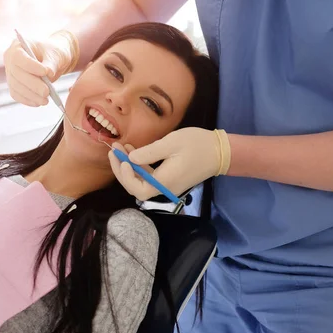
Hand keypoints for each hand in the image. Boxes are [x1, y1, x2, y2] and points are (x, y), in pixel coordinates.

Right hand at [3, 30, 78, 106]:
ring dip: (31, 95)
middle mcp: (10, 60)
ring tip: (46, 100)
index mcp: (17, 46)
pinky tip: (39, 103)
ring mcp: (10, 73)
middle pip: (17, 74)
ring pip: (16, 87)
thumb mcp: (54, 54)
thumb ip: (51, 63)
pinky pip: (17, 95)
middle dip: (33, 85)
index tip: (45, 72)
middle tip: (47, 92)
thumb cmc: (52, 53)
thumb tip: (48, 73)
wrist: (52, 60)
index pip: (18, 57)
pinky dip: (28, 100)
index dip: (30, 66)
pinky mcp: (14, 85)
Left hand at [108, 128, 230, 200]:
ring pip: (141, 181)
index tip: (121, 158)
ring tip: (120, 147)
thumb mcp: (171, 143)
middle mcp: (164, 187)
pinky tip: (133, 151)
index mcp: (164, 182)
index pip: (137, 188)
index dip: (124, 176)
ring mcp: (167, 184)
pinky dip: (139, 166)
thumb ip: (149, 152)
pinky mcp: (169, 179)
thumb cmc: (197, 145)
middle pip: (136, 186)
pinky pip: (150, 177)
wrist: (220, 152)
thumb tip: (130, 158)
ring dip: (129, 166)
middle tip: (113, 150)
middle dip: (121, 169)